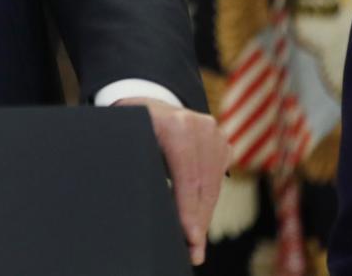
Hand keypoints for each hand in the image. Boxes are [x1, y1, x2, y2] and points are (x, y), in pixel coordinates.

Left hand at [115, 97, 229, 265]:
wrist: (148, 101)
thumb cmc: (131, 125)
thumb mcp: (128, 137)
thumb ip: (137, 162)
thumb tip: (140, 204)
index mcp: (174, 124)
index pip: (186, 175)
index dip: (188, 208)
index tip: (189, 236)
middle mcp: (200, 125)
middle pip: (203, 184)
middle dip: (198, 220)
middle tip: (193, 250)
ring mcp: (215, 133)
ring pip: (213, 184)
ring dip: (204, 214)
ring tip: (195, 241)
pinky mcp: (223, 143)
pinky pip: (218, 179)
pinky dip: (208, 200)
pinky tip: (198, 219)